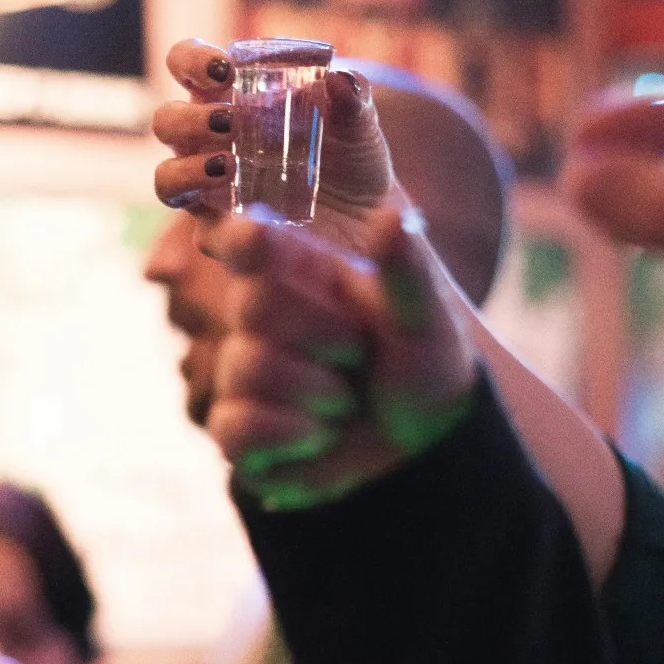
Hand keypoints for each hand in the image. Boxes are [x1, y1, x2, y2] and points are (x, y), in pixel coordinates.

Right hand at [151, 38, 397, 248]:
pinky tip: (254, 219)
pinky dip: (224, 226)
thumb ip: (352, 101)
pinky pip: (207, 235)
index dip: (191, 60)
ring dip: (189, 170)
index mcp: (227, 97)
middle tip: (229, 122)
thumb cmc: (351, 156)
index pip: (186, 66)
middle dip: (188, 119)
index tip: (224, 69)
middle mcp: (207, 141)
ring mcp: (210, 190)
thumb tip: (339, 79)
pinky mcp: (225, 236)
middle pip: (166, 122)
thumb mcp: (359, 125)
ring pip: (168, 179)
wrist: (371, 217)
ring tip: (229, 166)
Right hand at [206, 204, 477, 508]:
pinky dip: (293, 434)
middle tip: (358, 354)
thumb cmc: (420, 367)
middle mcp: (261, 318)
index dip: (241, 237)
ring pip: (249, 369)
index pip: (248, 240)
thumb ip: (407, 270)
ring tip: (347, 400)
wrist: (422, 445)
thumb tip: (391, 218)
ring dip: (319, 394)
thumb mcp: (426, 318)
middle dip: (325, 338)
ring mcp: (242, 375)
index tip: (258, 235)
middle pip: (252, 304)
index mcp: (302, 272)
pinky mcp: (237, 431)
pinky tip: (319, 435)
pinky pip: (237, 426)